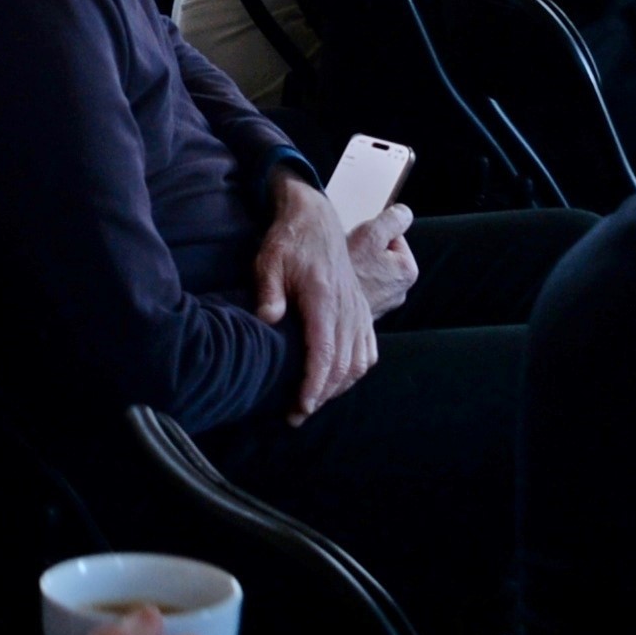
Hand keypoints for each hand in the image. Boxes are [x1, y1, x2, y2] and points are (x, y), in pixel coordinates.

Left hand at [250, 172, 382, 417]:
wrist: (315, 220)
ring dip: (338, 387)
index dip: (313, 386)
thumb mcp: (269, 260)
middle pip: (343, 365)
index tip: (299, 407)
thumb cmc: (288, 242)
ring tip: (313, 402)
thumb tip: (267, 321)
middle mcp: (347, 308)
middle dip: (321, 396)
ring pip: (358, 361)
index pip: (324, 354)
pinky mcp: (361, 310)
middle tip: (296, 414)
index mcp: (324, 298)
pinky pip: (368, 349)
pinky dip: (356, 371)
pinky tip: (339, 381)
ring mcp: (358, 309)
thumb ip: (269, 292)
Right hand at [343, 196, 419, 319]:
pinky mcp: (366, 312)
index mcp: (407, 271)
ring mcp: (383, 304)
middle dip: (366, 251)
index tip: (361, 240)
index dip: (374, 233)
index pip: (393, 236)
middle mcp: (399, 292)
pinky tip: (340, 283)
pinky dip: (352, 283)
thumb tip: (403, 213)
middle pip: (382, 255)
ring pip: (370, 271)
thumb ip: (393, 220)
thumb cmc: (346, 271)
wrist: (322, 307)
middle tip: (350, 253)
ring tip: (344, 269)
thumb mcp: (371, 234)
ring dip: (358, 266)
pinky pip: (360, 287)